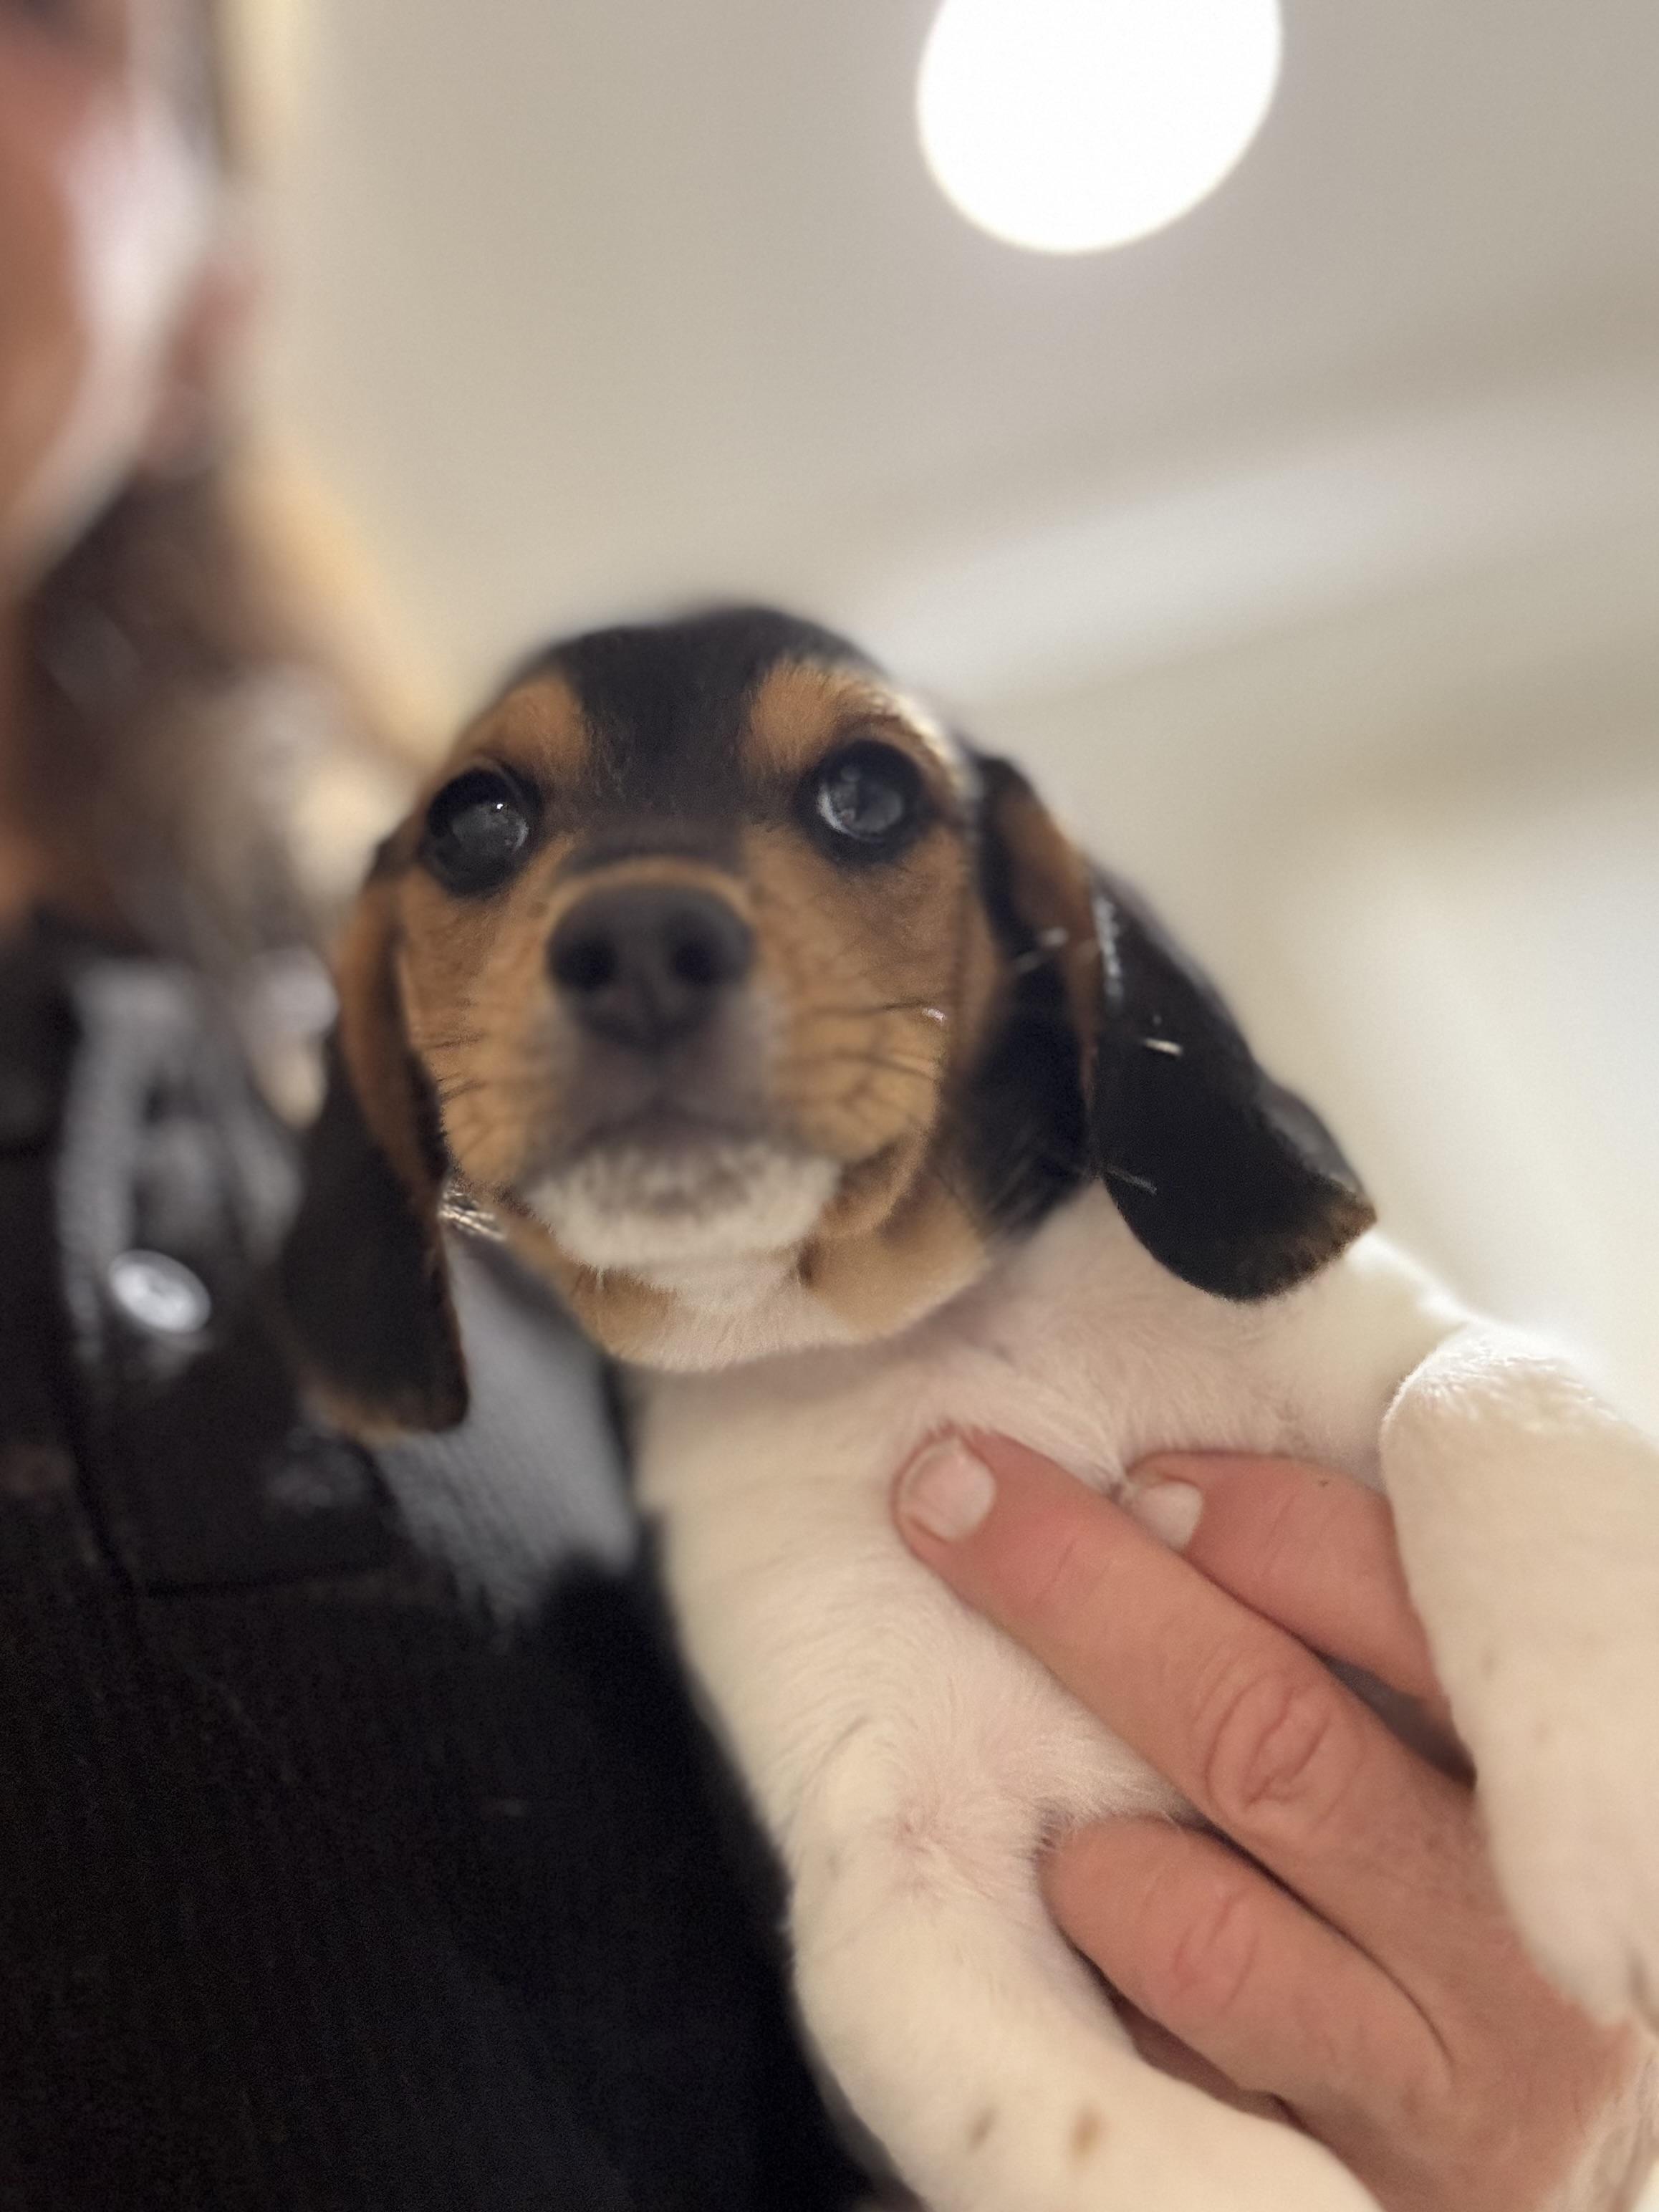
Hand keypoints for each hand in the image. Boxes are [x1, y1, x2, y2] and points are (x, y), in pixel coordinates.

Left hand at [892, 1437, 1656, 2211]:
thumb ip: (1361, 1605)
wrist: (1515, 2105)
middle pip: (1264, 1738)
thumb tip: (1157, 1475)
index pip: (1405, 1603)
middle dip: (1078, 1594)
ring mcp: (1430, 2088)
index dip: (1251, 1518)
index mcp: (1564, 1771)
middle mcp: (1520, 1945)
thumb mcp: (1446, 1719)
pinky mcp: (1325, 2180)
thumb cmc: (1459, 1854)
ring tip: (1081, 1810)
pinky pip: (1145, 2060)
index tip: (1137, 1474)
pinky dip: (1093, 1970)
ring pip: (1184, 1918)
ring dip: (1087, 1834)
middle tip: (951, 1496)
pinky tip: (1101, 1927)